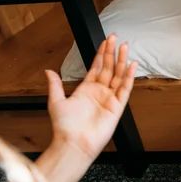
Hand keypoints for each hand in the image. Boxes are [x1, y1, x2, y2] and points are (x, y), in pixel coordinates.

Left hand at [45, 34, 135, 159]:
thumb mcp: (55, 102)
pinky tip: (132, 66)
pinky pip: (125, 89)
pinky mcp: (117, 107)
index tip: (105, 42)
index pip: (96, 67)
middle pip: (109, 68)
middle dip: (112, 52)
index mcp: (86, 90)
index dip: (101, 54)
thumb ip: (55, 85)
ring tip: (125, 47)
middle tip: (116, 38)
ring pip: (118, 76)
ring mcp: (109, 99)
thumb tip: (48, 71)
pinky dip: (129, 77)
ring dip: (122, 61)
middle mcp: (99, 93)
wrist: (73, 143)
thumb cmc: (65, 127)